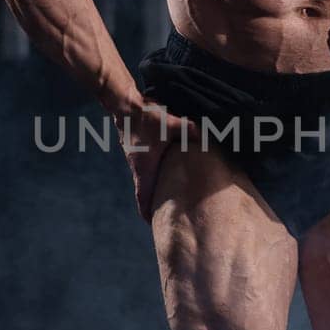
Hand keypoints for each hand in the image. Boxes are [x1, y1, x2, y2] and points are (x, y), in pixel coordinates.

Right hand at [116, 97, 197, 222]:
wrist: (125, 104)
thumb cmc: (146, 117)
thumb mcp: (171, 124)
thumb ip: (189, 130)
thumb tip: (204, 135)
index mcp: (144, 168)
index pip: (143, 198)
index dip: (147, 213)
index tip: (152, 224)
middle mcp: (137, 167)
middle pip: (144, 193)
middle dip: (153, 205)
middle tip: (164, 216)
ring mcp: (135, 159)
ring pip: (144, 181)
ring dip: (152, 190)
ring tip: (166, 197)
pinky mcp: (136, 151)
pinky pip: (145, 169)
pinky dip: (153, 176)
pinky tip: (164, 172)